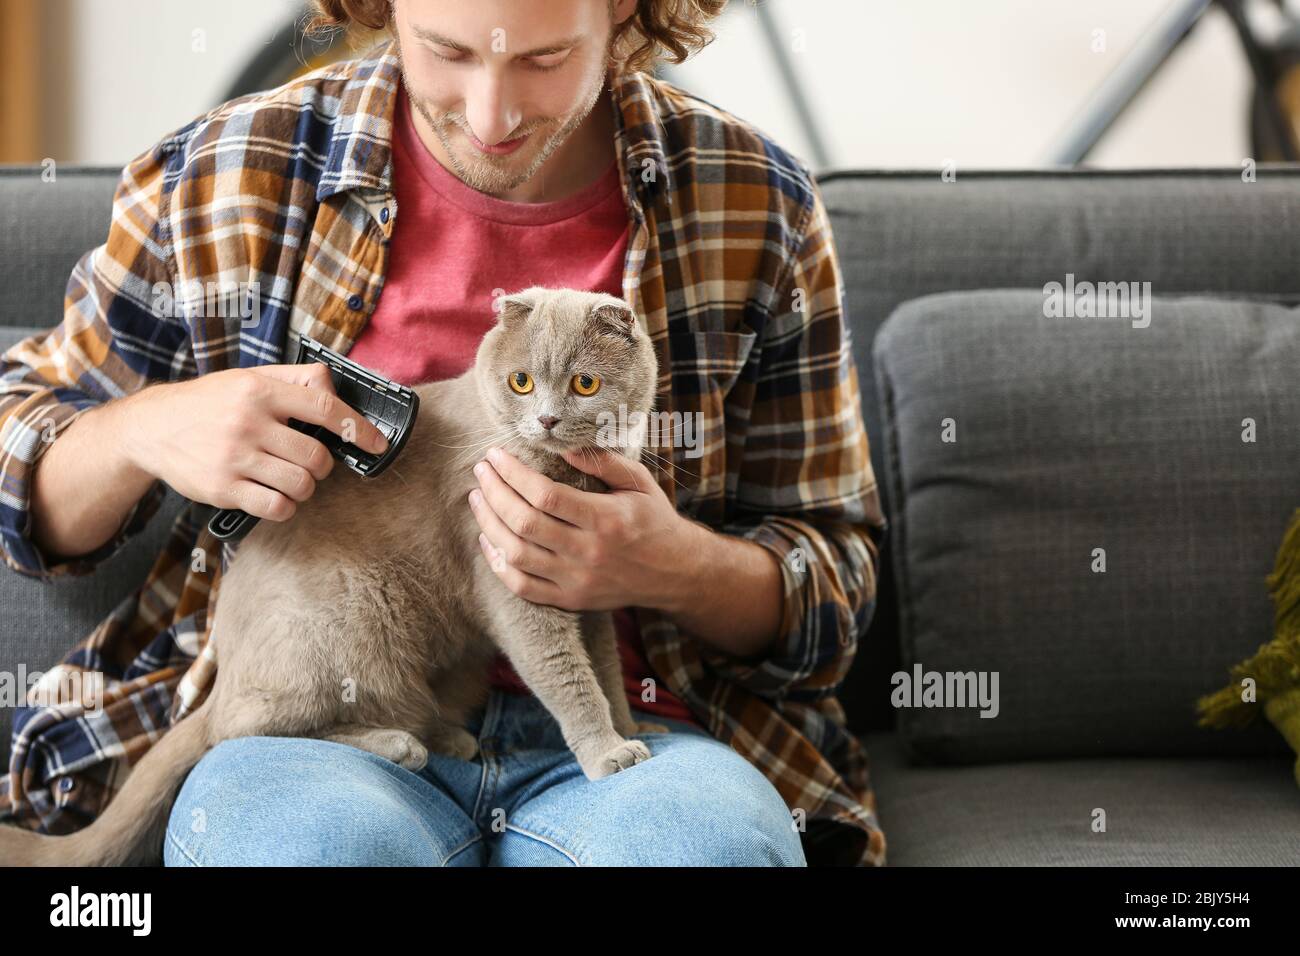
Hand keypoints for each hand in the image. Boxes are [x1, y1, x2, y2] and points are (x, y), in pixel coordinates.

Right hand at [122, 363, 389, 522]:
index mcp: (259, 391)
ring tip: (293, 480)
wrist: (150, 427)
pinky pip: (276, 507)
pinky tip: (276, 496)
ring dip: (306, 487)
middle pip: (317, 456)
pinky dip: (286, 506)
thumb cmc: (208, 402)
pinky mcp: (222, 488)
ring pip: (300, 484)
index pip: (325, 408)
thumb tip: (335, 389)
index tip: (377, 444)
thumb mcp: (247, 378)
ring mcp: (234, 458)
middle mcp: (248, 422)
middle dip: (323, 466)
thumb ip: (294, 379)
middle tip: (311, 464)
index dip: (358, 429)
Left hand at [468, 444, 703, 611]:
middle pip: (524, 522)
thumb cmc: (654, 519)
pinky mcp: (570, 600)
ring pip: (516, 554)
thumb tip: (562, 447)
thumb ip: (603, 461)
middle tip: (481, 471)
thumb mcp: (639, 482)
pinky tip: (488, 539)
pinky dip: (498, 563)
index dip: (513, 473)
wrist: (674, 573)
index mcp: (606, 519)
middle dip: (494, 492)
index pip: (545, 494)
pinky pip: (522, 586)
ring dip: (488, 524)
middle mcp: (588, 552)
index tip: (496, 455)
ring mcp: (577, 581)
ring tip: (478, 498)